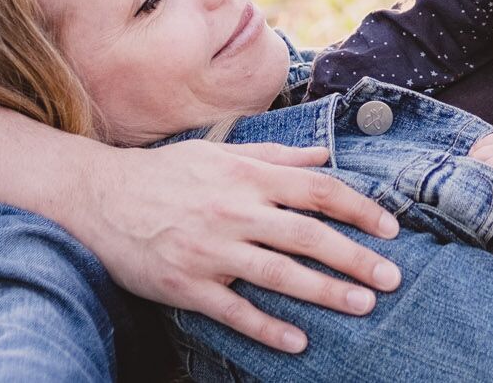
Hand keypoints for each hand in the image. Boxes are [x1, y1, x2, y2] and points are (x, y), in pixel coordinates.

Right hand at [67, 139, 402, 353]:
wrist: (101, 197)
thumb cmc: (167, 173)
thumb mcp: (222, 152)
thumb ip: (276, 157)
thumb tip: (323, 156)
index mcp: (248, 177)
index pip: (317, 191)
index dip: (358, 209)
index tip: (390, 228)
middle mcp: (235, 212)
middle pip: (308, 236)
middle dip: (355, 258)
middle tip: (392, 277)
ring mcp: (212, 250)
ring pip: (279, 274)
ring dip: (325, 292)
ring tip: (362, 305)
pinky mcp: (188, 285)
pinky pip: (235, 311)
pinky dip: (268, 328)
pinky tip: (299, 341)